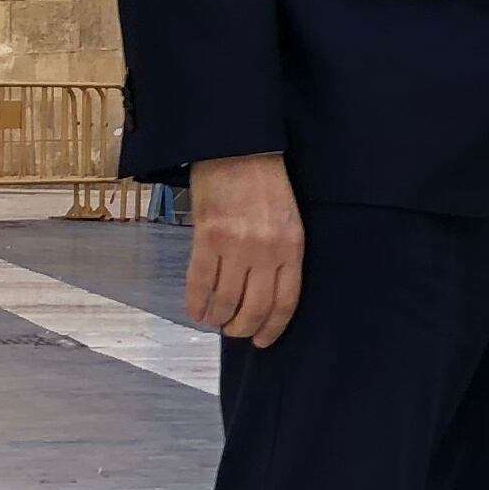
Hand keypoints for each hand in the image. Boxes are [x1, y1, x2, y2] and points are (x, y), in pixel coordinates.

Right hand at [185, 150, 302, 347]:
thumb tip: (264, 292)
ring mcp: (235, 245)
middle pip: (255, 307)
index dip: (273, 327)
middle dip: (244, 328)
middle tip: (236, 332)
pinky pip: (200, 282)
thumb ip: (280, 255)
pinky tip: (196, 311)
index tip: (264, 341)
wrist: (237, 148)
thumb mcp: (288, 219)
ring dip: (219, 319)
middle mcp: (266, 251)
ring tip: (216, 322)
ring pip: (226, 300)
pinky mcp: (207, 237)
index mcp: (292, 247)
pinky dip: (196, 303)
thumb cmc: (265, 184)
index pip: (285, 301)